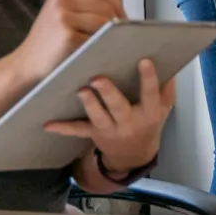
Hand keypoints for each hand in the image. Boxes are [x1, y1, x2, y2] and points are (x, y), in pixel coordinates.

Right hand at [9, 0, 124, 84]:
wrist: (27, 64)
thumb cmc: (49, 41)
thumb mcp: (68, 11)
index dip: (116, 7)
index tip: (119, 22)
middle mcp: (61, 0)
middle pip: (106, 5)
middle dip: (118, 21)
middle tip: (119, 36)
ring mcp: (63, 16)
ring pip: (105, 21)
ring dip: (112, 34)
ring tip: (108, 44)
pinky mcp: (67, 35)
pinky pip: (98, 37)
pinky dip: (103, 45)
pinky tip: (99, 52)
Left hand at [45, 57, 175, 178]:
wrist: (134, 155)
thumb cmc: (149, 123)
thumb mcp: (164, 107)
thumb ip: (167, 86)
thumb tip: (167, 59)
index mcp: (149, 113)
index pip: (150, 94)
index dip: (148, 79)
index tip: (144, 60)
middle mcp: (129, 122)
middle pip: (119, 107)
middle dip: (109, 93)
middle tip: (98, 78)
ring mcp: (110, 129)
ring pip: (99, 117)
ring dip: (89, 105)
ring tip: (81, 91)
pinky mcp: (94, 134)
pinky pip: (78, 131)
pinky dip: (63, 128)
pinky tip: (48, 124)